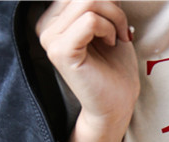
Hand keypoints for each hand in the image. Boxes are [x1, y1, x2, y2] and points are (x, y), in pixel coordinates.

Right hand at [36, 0, 139, 125]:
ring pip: (88, 2)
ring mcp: (50, 39)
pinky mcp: (61, 51)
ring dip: (114, 17)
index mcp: (54, 19)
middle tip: (122, 30)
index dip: (105, 0)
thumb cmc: (115, 69)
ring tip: (117, 38)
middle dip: (112, 6)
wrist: (117, 105)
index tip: (117, 21)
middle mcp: (46, 27)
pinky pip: (90, 20)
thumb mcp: (109, 23)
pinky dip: (108, 29)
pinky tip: (111, 44)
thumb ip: (99, 2)